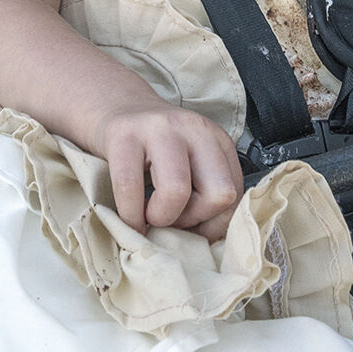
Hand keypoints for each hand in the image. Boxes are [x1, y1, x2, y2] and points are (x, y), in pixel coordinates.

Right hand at [98, 100, 244, 240]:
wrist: (116, 108)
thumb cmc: (155, 147)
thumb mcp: (191, 161)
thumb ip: (205, 192)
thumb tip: (202, 243)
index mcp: (218, 141)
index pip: (236, 195)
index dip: (213, 223)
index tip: (191, 225)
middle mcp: (195, 130)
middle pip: (220, 194)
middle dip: (194, 220)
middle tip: (172, 217)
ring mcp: (159, 129)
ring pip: (178, 191)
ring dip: (162, 217)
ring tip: (149, 214)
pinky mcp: (124, 135)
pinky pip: (130, 188)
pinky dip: (130, 216)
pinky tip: (130, 217)